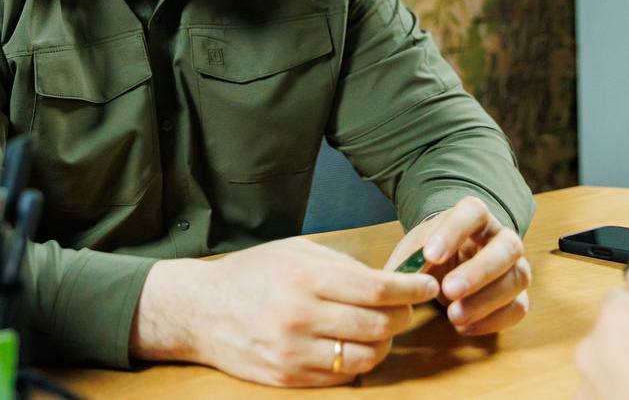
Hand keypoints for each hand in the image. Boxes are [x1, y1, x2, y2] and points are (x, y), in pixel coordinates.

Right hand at [131, 237, 437, 385]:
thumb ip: (341, 264)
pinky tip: (351, 344)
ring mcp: (294, 351)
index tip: (427, 286)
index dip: (410, 289)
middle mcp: (301, 316)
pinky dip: (356, 361)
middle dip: (401, 316)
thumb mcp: (294, 251)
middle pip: (378, 325)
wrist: (200, 311)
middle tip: (404, 307)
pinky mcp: (289, 377)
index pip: (376, 288)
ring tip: (379, 329)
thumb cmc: (252, 274)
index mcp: (304, 278)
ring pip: (366, 357)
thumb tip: (390, 276)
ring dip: (383, 344)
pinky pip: (342, 375)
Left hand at [382, 195, 530, 334]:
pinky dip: (493, 321)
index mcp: (475, 216)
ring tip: (453, 316)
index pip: (474, 212)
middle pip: (507, 246)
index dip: (454, 232)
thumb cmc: (433, 250)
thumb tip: (397, 282)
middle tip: (448, 290)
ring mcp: (515, 265)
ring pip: (517, 278)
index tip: (430, 255)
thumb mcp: (415, 248)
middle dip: (478, 271)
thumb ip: (408, 262)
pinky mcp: (518, 294)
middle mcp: (501, 237)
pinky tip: (464, 327)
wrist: (449, 260)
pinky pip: (518, 307)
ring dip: (486, 300)